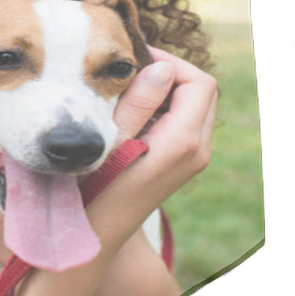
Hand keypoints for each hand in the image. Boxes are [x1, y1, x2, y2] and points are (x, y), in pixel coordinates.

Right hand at [100, 46, 216, 229]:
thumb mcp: (109, 140)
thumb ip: (139, 101)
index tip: (132, 60)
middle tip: (130, 71)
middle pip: (202, 92)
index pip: (199, 82)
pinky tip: (129, 113)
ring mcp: (191, 161)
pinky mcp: (180, 165)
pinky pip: (184, 123)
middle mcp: (197, 151)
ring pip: (194, 106)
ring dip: (165, 90)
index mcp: (183, 142)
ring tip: (126, 89)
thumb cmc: (92, 189)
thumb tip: (163, 66)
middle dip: (170, 73)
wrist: (94, 235)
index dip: (169, 62)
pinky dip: (163, 108)